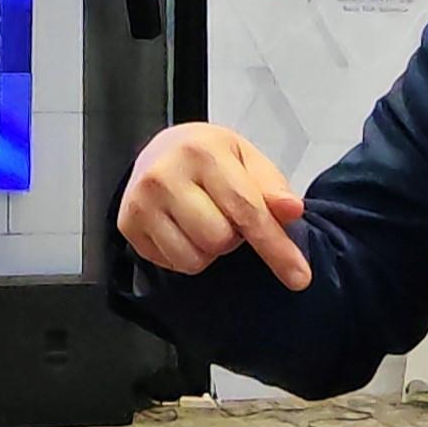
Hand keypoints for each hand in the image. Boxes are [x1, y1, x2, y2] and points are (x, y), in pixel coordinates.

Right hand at [115, 123, 311, 287]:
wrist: (161, 149)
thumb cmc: (209, 157)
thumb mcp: (247, 160)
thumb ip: (272, 187)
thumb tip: (292, 210)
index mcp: (202, 152)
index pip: (247, 211)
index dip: (276, 248)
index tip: (300, 277)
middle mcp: (165, 175)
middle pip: (220, 240)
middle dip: (233, 236)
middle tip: (225, 214)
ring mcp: (141, 201)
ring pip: (195, 260)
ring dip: (209, 250)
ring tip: (204, 221)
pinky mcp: (127, 224)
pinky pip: (173, 265)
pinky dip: (187, 255)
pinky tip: (183, 229)